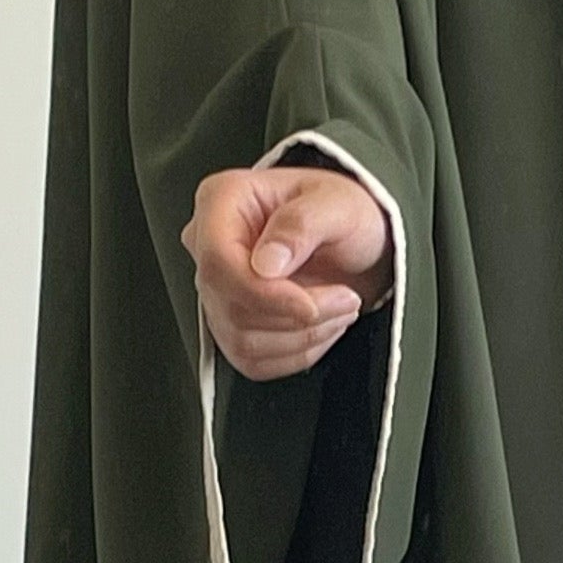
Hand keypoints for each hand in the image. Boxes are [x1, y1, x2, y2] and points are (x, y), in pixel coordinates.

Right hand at [182, 162, 393, 379]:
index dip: (263, 293)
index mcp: (222, 202)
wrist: (354, 244)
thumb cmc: (342, 214)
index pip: (218, 261)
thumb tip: (265, 262)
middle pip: (231, 306)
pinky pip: (253, 360)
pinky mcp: (229, 325)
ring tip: (340, 308)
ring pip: (242, 341)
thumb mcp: (337, 204)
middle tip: (346, 299)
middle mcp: (209, 245)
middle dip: (297, 316)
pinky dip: (297, 353)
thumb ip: (302, 224)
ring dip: (303, 337)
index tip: (309, 305)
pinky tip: (322, 326)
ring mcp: (216, 289)